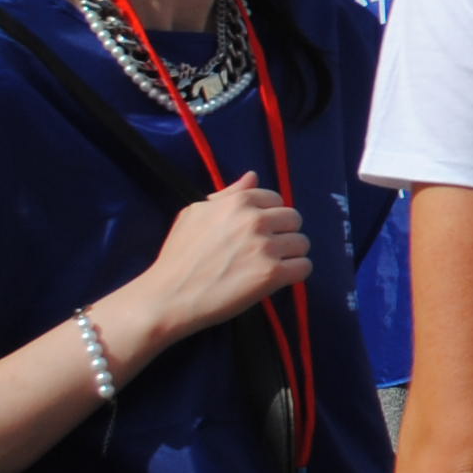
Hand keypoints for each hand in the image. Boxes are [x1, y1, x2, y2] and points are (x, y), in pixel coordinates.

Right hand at [128, 172, 310, 341]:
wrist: (168, 296)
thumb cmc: (178, 256)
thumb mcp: (194, 214)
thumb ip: (228, 195)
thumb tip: (253, 176)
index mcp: (239, 202)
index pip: (276, 200)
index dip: (269, 216)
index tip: (256, 232)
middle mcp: (256, 220)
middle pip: (294, 219)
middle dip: (283, 233)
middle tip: (264, 250)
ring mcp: (265, 247)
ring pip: (302, 243)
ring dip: (290, 255)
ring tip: (268, 266)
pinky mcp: (272, 274)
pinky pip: (304, 268)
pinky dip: (294, 274)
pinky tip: (277, 279)